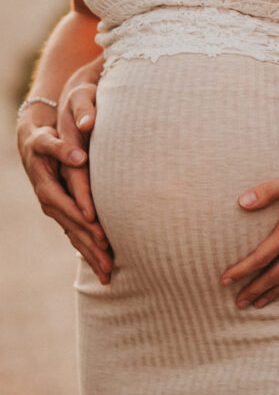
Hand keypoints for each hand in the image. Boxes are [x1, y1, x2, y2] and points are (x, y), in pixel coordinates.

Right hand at [17, 106, 112, 284]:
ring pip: (76, 236)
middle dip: (91, 249)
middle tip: (110, 268)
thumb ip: (61, 148)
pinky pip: (76, 233)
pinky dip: (88, 248)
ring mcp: (57, 210)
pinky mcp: (64, 211)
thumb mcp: (47, 140)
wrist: (33, 143)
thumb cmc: (44, 139)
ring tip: (108, 274)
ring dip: (91, 255)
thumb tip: (79, 157)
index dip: (85, 222)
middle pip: (74, 230)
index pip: (70, 209)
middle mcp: (51, 204)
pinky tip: (101, 261)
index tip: (103, 235)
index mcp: (48, 189)